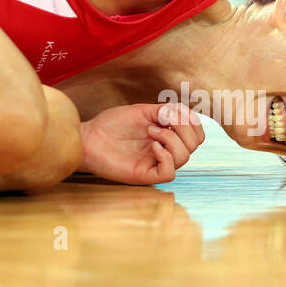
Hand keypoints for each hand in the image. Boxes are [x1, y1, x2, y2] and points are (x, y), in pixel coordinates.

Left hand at [78, 103, 205, 184]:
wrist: (89, 137)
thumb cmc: (112, 124)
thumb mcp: (142, 111)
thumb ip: (166, 112)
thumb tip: (184, 115)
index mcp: (167, 135)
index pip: (196, 134)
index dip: (192, 121)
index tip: (171, 112)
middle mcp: (165, 150)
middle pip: (194, 145)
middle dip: (183, 128)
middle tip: (159, 122)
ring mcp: (156, 163)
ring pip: (184, 157)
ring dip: (171, 139)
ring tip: (150, 132)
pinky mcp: (146, 175)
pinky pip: (170, 172)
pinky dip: (165, 156)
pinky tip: (152, 147)